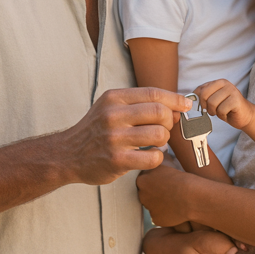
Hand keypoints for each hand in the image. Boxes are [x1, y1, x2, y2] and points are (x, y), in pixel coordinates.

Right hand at [61, 87, 190, 184]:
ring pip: (160, 135)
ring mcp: (114, 138)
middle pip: (160, 112)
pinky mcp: (117, 160)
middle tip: (165, 128)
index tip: (186, 105)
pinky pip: (153, 157)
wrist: (68, 154)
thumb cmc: (96, 129)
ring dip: (164, 140)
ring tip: (156, 142)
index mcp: (114, 98)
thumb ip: (140, 104)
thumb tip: (176, 107)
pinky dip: (157, 157)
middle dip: (170, 121)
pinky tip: (149, 155)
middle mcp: (113, 115)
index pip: (153, 93)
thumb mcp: (111, 107)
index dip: (175, 99)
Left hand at [137, 162, 194, 226]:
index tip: (164, 180)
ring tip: (175, 199)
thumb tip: (154, 161)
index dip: (154, 180)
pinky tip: (176, 208)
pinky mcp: (156, 219)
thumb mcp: (165, 163)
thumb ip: (155, 163)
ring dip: (160, 203)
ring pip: (153, 205)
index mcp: (142, 180)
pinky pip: (160, 215)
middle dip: (155, 193)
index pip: (144, 180)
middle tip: (169, 190)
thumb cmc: (181, 178)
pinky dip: (166, 213)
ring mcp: (148, 208)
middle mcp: (142, 195)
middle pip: (146, 194)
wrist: (191, 196)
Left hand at [195, 79, 252, 128]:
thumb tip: (189, 99)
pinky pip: (221, 110)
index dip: (199, 101)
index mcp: (217, 82)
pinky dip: (222, 115)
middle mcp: (224, 83)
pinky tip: (228, 113)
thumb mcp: (213, 100)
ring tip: (221, 111)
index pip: (200, 90)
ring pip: (212, 103)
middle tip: (213, 111)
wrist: (244, 115)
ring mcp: (231, 90)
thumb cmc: (227, 108)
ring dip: (215, 112)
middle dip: (207, 107)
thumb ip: (204, 97)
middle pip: (204, 95)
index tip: (203, 107)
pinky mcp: (236, 100)